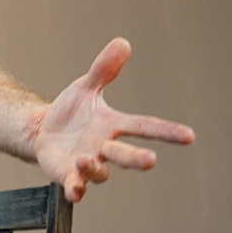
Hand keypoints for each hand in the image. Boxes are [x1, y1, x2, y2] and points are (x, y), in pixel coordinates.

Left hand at [31, 38, 194, 201]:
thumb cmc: (71, 111)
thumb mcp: (85, 87)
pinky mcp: (67, 174)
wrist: (42, 130)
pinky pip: (75, 185)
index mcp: (113, 125)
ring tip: (86, 158)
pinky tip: (75, 190)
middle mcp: (104, 147)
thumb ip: (103, 69)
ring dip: (95, 167)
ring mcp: (87, 163)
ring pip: (99, 171)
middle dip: (137, 159)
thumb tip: (122, 42)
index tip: (189, 136)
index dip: (166, 131)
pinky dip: (76, 188)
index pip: (143, 126)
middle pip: (125, 155)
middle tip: (150, 161)